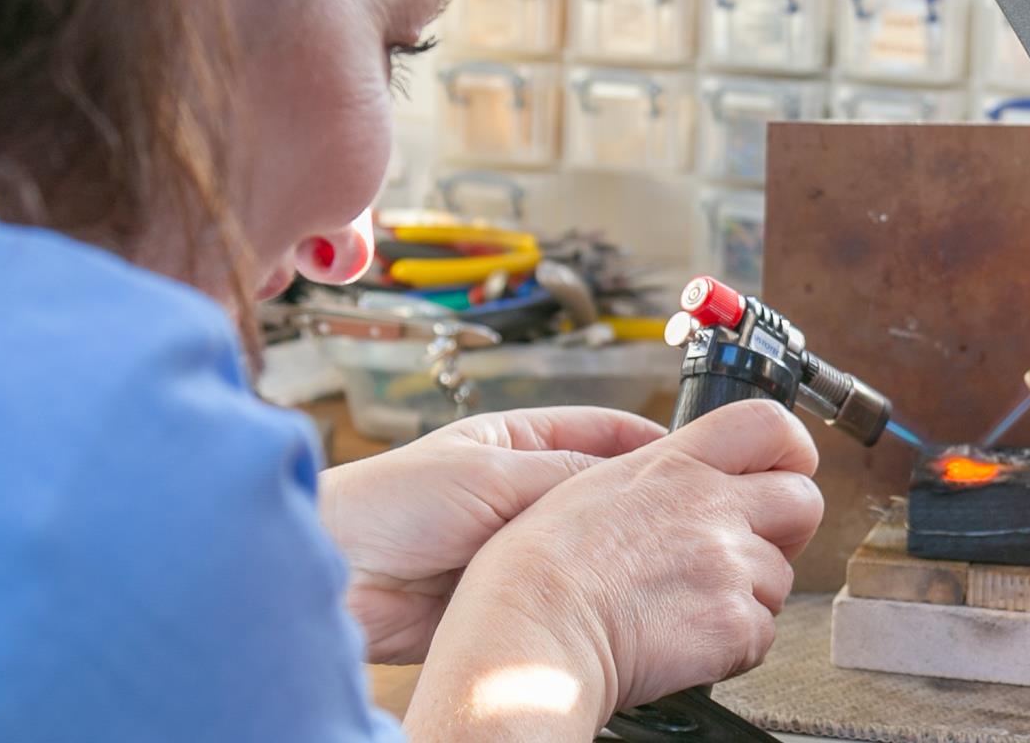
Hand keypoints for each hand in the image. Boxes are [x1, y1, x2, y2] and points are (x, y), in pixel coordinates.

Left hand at [319, 406, 664, 663]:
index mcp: (516, 442)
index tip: (694, 456)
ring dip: (615, 552)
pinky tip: (619, 597)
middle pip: (601, 492)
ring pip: (587, 545)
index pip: (600, 431)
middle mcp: (523, 491)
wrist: (336, 576)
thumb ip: (564, 473)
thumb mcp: (488, 471)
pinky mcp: (509, 594)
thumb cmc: (388, 504)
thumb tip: (633, 473)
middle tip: (693, 511)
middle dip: (643, 501)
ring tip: (662, 557)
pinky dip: (589, 594)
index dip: (647, 441)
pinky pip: (563, 591)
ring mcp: (518, 544)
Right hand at [404, 400, 823, 740]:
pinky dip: (735, 645)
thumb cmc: (535, 571)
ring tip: (687, 606)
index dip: (789, 448)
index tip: (784, 467)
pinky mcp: (734, 624)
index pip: (769, 425)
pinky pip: (762, 634)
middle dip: (786, 527)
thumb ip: (651, 473)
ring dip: (747, 593)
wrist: (530, 635)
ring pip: (779, 577)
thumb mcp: (588, 486)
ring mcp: (728, 564)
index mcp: (675, 465)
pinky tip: (687, 642)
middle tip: (751, 546)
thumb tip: (676, 475)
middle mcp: (711, 506)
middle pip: (802, 500)